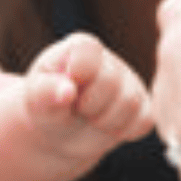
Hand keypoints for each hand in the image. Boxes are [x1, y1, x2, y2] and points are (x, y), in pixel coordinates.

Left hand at [24, 32, 154, 159]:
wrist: (59, 133)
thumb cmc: (45, 107)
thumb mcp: (35, 99)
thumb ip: (45, 92)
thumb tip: (66, 91)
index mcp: (81, 46)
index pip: (89, 54)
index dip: (78, 77)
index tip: (65, 90)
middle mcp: (110, 60)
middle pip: (111, 82)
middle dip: (89, 106)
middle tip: (76, 110)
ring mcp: (130, 82)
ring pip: (131, 104)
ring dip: (105, 122)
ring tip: (89, 119)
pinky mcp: (143, 106)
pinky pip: (144, 121)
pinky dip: (123, 131)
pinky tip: (106, 127)